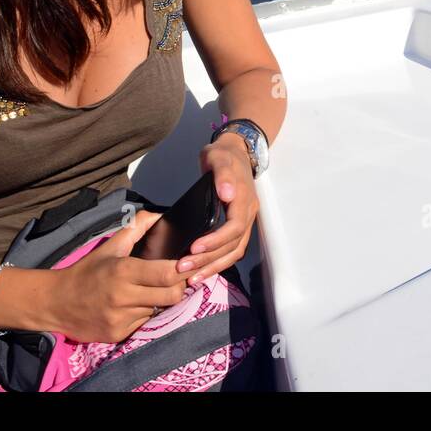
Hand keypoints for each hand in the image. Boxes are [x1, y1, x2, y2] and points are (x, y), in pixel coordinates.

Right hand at [50, 209, 193, 342]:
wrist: (55, 302)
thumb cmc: (87, 271)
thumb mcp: (110, 246)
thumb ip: (136, 227)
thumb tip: (159, 215)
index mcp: (123, 271)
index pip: (168, 274)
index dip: (182, 270)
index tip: (185, 265)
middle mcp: (123, 296)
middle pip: (171, 295)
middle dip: (179, 287)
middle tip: (175, 280)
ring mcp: (120, 318)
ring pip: (159, 310)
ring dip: (160, 301)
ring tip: (150, 292)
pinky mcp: (117, 335)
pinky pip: (144, 324)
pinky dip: (145, 315)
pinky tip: (134, 306)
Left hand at [178, 134, 259, 283]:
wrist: (235, 152)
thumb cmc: (224, 155)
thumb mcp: (219, 157)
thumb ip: (222, 174)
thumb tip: (227, 194)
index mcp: (244, 199)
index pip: (235, 227)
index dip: (216, 241)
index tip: (193, 248)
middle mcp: (248, 213)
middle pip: (233, 245)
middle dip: (208, 259)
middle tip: (183, 268)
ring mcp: (245, 221)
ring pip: (234, 252)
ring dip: (213, 267)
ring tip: (191, 278)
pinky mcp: (238, 226)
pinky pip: (231, 250)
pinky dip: (217, 263)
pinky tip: (200, 271)